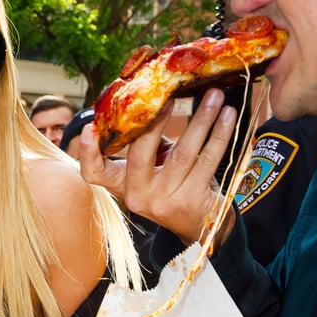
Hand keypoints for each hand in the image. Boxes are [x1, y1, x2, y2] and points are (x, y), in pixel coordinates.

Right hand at [79, 89, 237, 245]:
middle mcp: (138, 196)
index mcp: (123, 184)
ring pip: (183, 154)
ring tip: (215, 96)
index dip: (88, 152)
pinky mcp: (191, 201)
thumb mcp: (152, 169)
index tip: (89, 128)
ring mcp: (164, 201)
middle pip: (140, 154)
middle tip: (173, 93)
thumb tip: (152, 96)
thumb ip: (146, 142)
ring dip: (202, 120)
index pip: (95, 173)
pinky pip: (207, 162)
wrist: (199, 223)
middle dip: (158, 120)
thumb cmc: (174, 184)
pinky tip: (228, 116)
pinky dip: (220, 135)